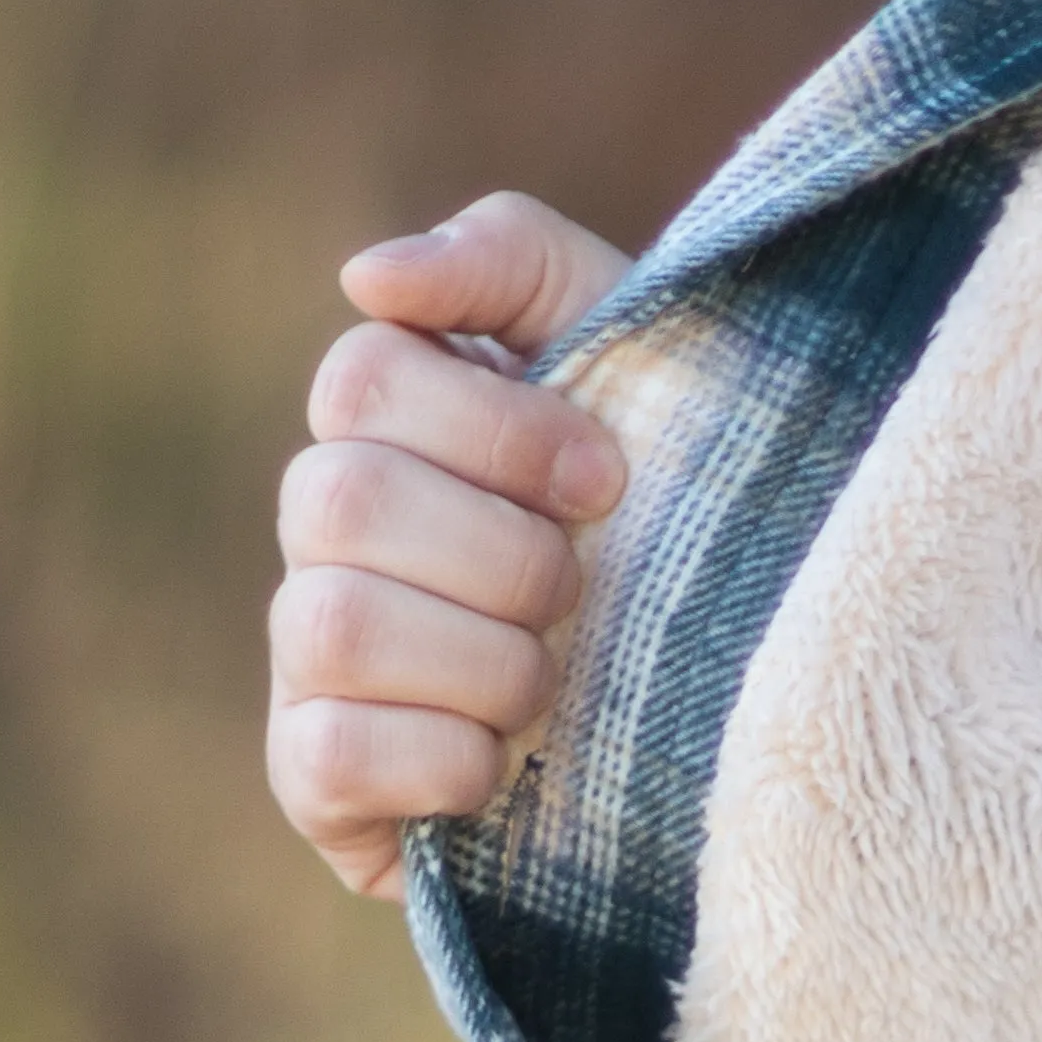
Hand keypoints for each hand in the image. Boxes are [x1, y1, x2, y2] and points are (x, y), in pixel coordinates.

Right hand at [269, 196, 634, 897]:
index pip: (363, 378)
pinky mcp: (316, 779)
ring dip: (485, 663)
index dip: (499, 432)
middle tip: (583, 594)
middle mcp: (326, 531)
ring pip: (335, 628)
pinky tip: (506, 768)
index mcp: (390, 423)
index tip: (610, 482)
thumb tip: (369, 277)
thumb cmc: (680, 512)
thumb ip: (514, 263)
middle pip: (343, 499)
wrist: (731, 715)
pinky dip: (440, 761)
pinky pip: (328, 755)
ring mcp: (309, 655)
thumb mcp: (634, 352)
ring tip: (553, 685)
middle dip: (505, 557)